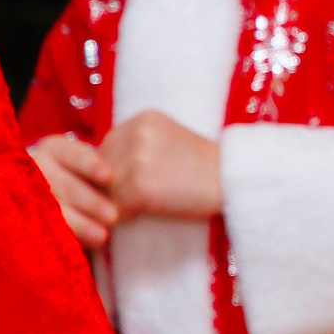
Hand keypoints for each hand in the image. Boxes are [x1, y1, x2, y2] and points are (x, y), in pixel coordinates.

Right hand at [29, 133, 116, 247]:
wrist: (48, 194)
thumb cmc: (84, 180)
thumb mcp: (90, 169)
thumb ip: (106, 173)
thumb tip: (136, 182)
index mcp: (56, 150)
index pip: (73, 155)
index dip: (90, 165)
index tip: (108, 177)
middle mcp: (37, 169)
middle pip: (64, 185)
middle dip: (89, 201)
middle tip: (113, 216)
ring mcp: (27, 193)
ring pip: (52, 209)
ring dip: (77, 223)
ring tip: (102, 236)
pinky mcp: (22, 218)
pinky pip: (42, 228)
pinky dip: (62, 237)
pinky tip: (76, 247)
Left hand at [98, 110, 222, 220]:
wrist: (233, 180)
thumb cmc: (203, 168)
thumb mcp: (168, 140)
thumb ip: (136, 145)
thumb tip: (100, 171)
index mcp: (142, 118)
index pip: (106, 147)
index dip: (114, 169)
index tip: (132, 182)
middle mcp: (136, 133)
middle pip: (102, 167)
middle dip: (112, 186)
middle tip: (132, 199)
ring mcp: (136, 158)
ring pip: (106, 188)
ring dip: (117, 203)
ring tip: (138, 208)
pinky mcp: (139, 185)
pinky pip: (116, 206)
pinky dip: (126, 215)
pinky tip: (141, 215)